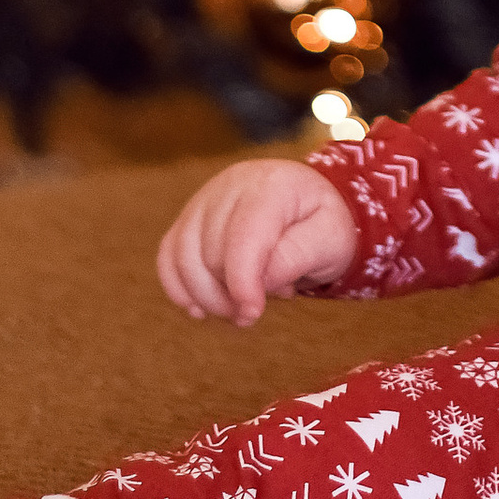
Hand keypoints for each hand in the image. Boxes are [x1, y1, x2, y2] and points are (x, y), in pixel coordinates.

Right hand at [156, 159, 359, 326]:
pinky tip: (199, 308)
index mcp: (271, 186)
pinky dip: (178, 287)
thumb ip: (297, 256)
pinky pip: (168, 255)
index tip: (252, 313)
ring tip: (234, 310)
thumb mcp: (330, 239)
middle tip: (255, 310)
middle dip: (228, 294)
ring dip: (204, 296)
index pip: (242, 238)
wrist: (310, 205)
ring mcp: (205, 198)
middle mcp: (231, 185)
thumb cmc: (323, 224)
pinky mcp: (190, 217)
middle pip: (210, 252)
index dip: (241, 282)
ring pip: (183, 256)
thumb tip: (260, 281)